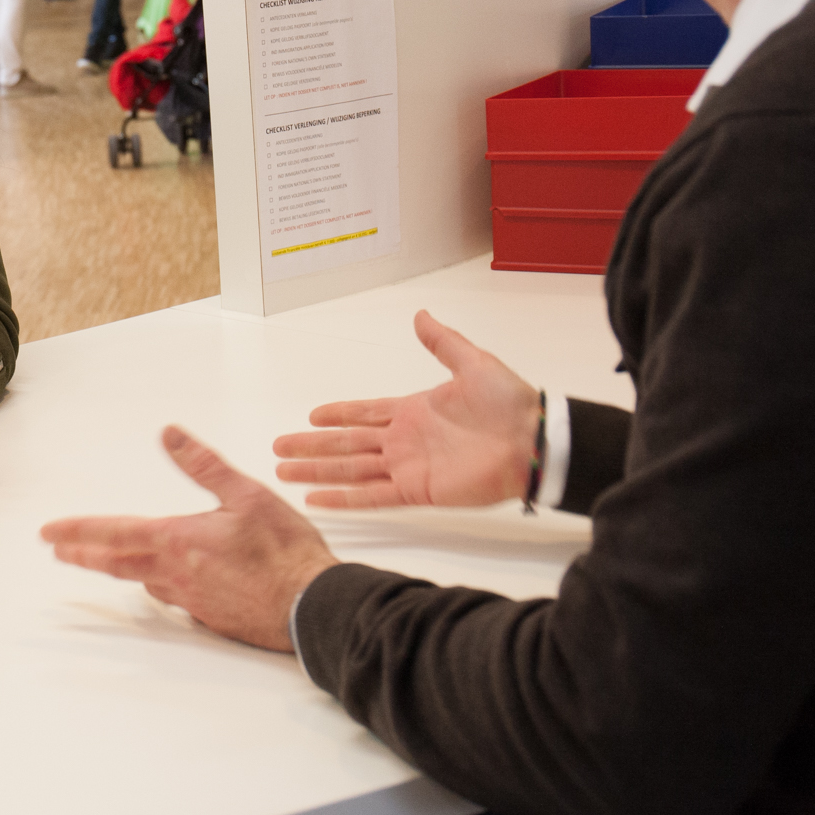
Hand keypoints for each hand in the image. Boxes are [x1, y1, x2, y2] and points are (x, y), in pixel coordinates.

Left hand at [41, 426, 336, 650]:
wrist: (311, 606)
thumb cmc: (285, 551)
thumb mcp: (246, 494)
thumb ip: (203, 465)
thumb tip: (170, 435)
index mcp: (177, 540)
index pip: (113, 533)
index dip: (76, 532)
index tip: (49, 534)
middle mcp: (174, 574)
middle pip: (116, 563)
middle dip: (83, 554)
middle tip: (59, 551)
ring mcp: (191, 600)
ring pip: (144, 580)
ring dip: (119, 569)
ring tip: (104, 561)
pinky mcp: (209, 617)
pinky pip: (175, 598)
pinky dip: (161, 584)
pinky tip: (166, 581)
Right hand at [273, 310, 539, 508]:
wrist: (534, 441)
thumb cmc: (510, 404)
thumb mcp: (473, 362)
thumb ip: (442, 342)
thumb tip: (421, 316)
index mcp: (413, 411)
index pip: (364, 414)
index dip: (338, 415)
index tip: (311, 416)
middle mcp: (404, 441)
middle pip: (346, 444)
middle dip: (312, 447)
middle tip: (280, 446)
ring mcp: (407, 467)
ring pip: (350, 470)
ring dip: (317, 471)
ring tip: (284, 471)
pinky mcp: (416, 490)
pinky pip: (371, 496)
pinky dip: (343, 498)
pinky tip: (316, 498)